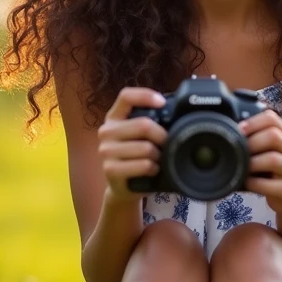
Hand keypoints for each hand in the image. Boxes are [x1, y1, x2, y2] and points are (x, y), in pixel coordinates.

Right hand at [98, 87, 167, 204]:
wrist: (123, 185)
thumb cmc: (135, 156)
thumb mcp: (139, 136)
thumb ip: (149, 122)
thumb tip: (175, 113)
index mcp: (114, 117)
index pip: (126, 96)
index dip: (146, 96)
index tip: (162, 102)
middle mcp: (106, 131)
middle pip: (143, 124)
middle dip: (163, 135)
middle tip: (168, 143)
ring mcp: (106, 151)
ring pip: (146, 148)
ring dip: (159, 155)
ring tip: (158, 159)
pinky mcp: (110, 169)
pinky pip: (144, 165)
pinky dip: (154, 168)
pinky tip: (153, 169)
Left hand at [238, 108, 281, 215]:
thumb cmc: (274, 171)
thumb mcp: (269, 151)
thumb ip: (257, 139)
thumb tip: (230, 130)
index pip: (272, 118)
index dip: (252, 122)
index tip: (237, 129)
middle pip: (273, 136)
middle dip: (251, 143)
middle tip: (238, 151)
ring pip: (273, 159)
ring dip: (252, 163)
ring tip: (242, 168)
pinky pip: (270, 184)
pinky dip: (254, 183)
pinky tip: (247, 183)